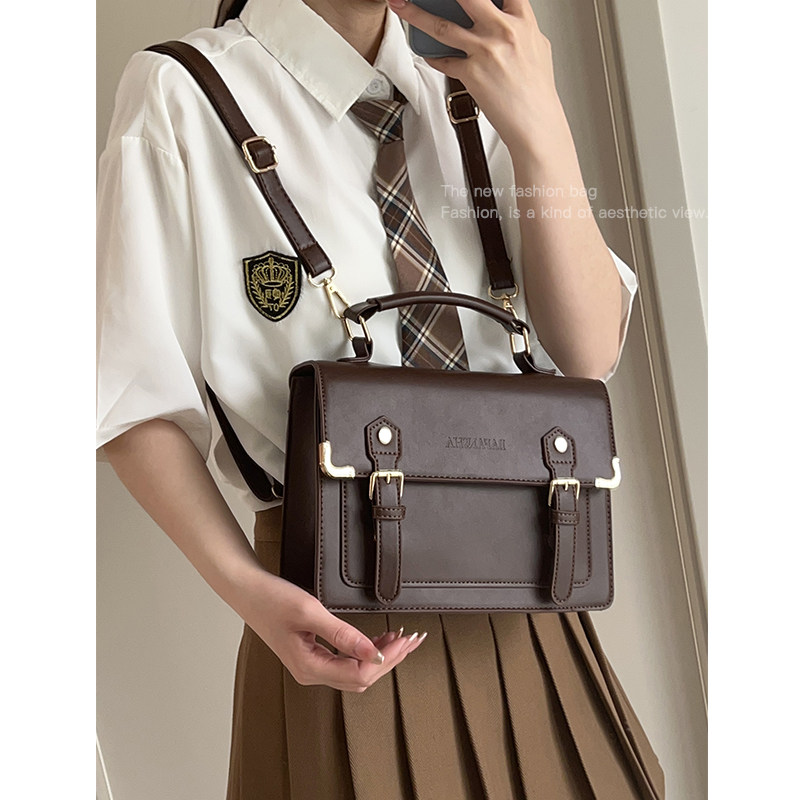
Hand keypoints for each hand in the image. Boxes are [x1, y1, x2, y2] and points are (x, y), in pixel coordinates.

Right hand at [234, 566, 426, 692]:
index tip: (405, 640)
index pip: (359, 674)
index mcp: (310, 667)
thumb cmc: (272, 599)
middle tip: (413, 640)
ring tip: (403, 639)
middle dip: (391, 660)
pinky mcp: (312, 654)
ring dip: (381, 657)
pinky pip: (346, 660)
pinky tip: (380, 639)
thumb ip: (343, 634)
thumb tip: (373, 654)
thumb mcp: (310, 613)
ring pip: (355, 670)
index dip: (387, 659)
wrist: (246, 591)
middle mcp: (312, 672)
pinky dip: (366, 651)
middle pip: (361, 677)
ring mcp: (311, 665)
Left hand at [387, 0, 568, 155]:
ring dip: (415, 14)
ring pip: (441, 25)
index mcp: (522, 21)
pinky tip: (427, 52)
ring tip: (400, 5)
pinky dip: (432, 56)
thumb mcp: (536, 47)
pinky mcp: (471, 74)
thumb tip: (508, 17)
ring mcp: (485, 51)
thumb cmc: (536, 91)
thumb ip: (519, 27)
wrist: (535, 123)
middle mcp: (503, 31)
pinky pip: (443, 61)